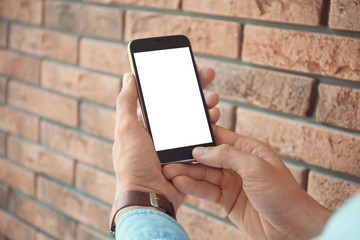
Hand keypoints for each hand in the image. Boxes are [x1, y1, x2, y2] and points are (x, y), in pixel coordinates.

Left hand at [112, 68, 218, 210]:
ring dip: (204, 107)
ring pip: (194, 120)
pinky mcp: (189, 156)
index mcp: (146, 124)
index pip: (163, 97)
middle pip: (182, 105)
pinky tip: (215, 118)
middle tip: (207, 75)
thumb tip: (129, 77)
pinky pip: (202, 138)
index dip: (175, 81)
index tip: (187, 68)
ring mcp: (176, 145)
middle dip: (195, 89)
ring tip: (214, 99)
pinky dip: (209, 126)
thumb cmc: (134, 164)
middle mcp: (161, 133)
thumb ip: (126, 103)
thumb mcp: (126, 129)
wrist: (150, 197)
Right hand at [163, 125, 331, 238]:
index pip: (219, 138)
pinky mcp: (227, 200)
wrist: (292, 228)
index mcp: (248, 149)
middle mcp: (238, 164)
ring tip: (168, 172)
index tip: (181, 137)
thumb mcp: (255, 167)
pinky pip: (206, 190)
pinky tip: (180, 183)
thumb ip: (227, 155)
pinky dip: (193, 187)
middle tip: (168, 158)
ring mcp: (231, 182)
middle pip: (207, 157)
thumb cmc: (283, 194)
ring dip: (186, 173)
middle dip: (188, 157)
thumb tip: (201, 150)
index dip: (200, 136)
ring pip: (204, 174)